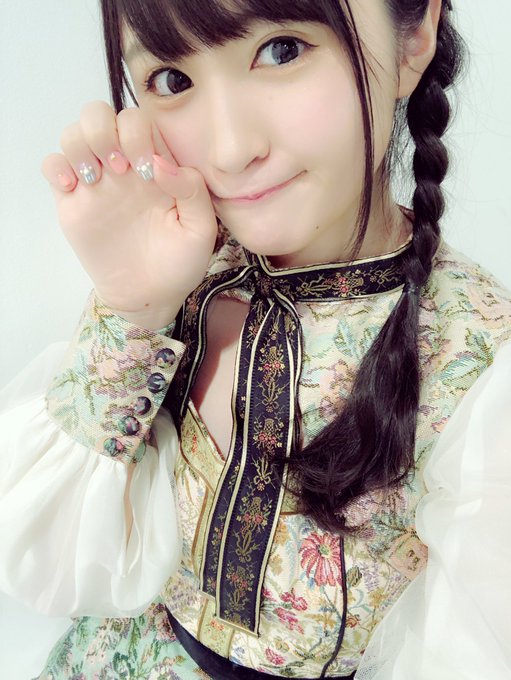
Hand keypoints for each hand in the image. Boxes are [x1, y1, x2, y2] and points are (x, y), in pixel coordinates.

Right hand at [41, 101, 217, 328]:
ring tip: (94, 179)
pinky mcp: (73, 202)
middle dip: (104, 130)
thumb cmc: (180, 262)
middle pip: (99, 114)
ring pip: (73, 133)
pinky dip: (55, 166)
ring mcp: (97, 182)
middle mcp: (123, 166)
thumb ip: (193, 190)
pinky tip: (72, 187)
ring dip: (79, 144)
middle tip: (119, 168)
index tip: (146, 171)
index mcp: (155, 165)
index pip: (138, 119)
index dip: (138, 133)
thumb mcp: (201, 230)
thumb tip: (159, 163)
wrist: (150, 295)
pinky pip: (51, 165)